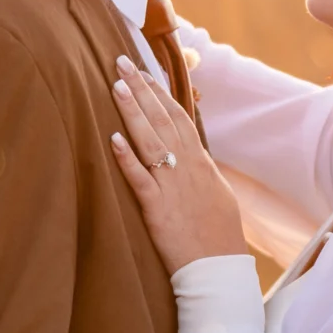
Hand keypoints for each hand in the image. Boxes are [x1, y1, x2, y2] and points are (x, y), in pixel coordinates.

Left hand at [109, 57, 247, 270]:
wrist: (219, 270)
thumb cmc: (218, 237)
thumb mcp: (216, 195)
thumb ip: (201, 172)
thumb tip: (192, 155)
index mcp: (201, 164)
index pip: (179, 118)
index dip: (160, 93)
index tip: (144, 72)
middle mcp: (187, 168)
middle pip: (162, 119)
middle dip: (141, 89)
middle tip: (121, 63)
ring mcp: (172, 187)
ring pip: (150, 140)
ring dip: (132, 111)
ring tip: (115, 86)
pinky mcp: (158, 209)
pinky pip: (140, 178)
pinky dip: (127, 157)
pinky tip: (113, 138)